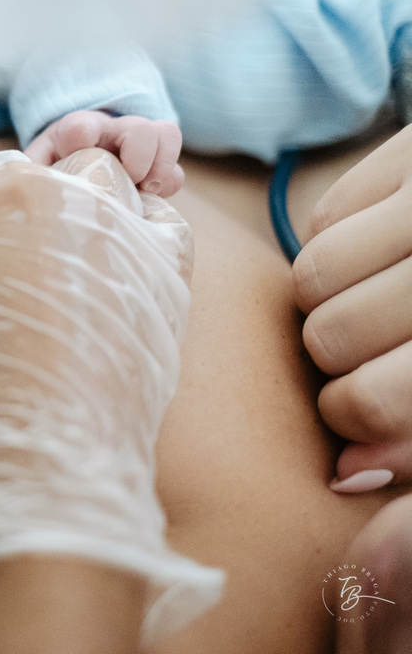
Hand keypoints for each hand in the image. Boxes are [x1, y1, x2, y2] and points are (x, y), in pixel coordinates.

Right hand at [0, 148, 220, 644]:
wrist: (45, 460)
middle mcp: (67, 197)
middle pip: (22, 170)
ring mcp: (125, 234)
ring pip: (106, 178)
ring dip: (75, 192)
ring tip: (42, 229)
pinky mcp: (166, 279)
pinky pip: (163, 225)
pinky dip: (141, 226)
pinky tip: (112, 249)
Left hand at [23, 110, 184, 196]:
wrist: (67, 164)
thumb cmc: (48, 173)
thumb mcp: (32, 172)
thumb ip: (27, 176)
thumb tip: (18, 190)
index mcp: (72, 132)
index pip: (80, 127)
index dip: (82, 139)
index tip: (78, 156)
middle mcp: (109, 132)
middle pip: (137, 126)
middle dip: (138, 155)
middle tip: (129, 181)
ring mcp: (136, 144)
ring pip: (165, 133)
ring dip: (161, 165)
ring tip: (147, 190)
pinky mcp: (154, 164)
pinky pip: (176, 164)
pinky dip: (170, 180)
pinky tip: (151, 197)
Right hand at [293, 124, 411, 492]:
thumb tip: (346, 476)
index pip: (377, 400)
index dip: (357, 428)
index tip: (360, 436)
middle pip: (331, 338)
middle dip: (338, 366)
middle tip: (368, 367)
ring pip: (312, 279)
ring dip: (330, 305)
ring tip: (376, 309)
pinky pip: (320, 220)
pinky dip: (338, 248)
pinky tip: (383, 258)